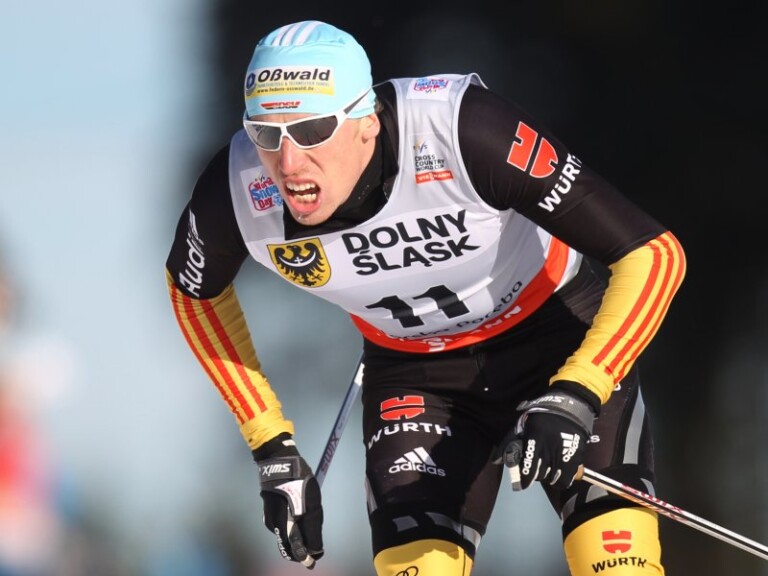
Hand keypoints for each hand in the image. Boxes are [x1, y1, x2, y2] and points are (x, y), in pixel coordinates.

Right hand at [254, 434, 322, 568]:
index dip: (307, 556)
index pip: (297, 549)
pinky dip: (292, 528)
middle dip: (302, 549)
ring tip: (309, 528)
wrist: (277, 460)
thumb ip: (313, 526)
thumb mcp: (311, 502)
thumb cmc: (297, 479)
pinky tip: (300, 518)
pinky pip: (283, 527)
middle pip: (289, 546)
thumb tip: (315, 547)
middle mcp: (275, 525)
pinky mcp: (270, 512)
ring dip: (298, 538)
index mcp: (284, 523)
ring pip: (286, 537)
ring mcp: (270, 518)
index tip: (315, 559)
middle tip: (313, 547)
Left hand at [503, 384, 596, 490]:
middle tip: (536, 468)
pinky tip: (557, 474)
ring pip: (552, 479)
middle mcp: (549, 450)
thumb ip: (509, 443)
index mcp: (535, 440)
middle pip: (540, 475)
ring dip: (548, 477)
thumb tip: (496, 461)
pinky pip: (566, 480)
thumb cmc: (542, 416)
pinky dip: (560, 480)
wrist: (569, 408)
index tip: (523, 482)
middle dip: (536, 474)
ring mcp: (564, 456)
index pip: (528, 468)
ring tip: (547, 469)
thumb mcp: (523, 425)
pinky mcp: (576, 459)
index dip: (524, 479)